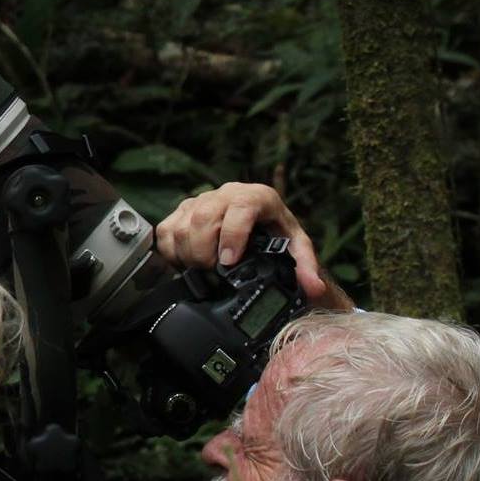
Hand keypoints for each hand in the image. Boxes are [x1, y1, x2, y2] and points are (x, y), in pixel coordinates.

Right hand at [154, 182, 352, 309]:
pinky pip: (166, 230)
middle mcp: (227, 193)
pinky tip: (185, 264)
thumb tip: (313, 287)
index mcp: (258, 197)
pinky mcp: (182, 209)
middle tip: (212, 274)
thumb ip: (306, 267)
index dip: (231, 236)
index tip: (227, 262)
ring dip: (186, 255)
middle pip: (203, 217)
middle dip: (203, 252)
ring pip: (181, 225)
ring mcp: (201, 199)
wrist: (259, 223)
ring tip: (200, 271)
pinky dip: (170, 252)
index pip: (240, 209)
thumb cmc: (276, 233)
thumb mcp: (295, 248)